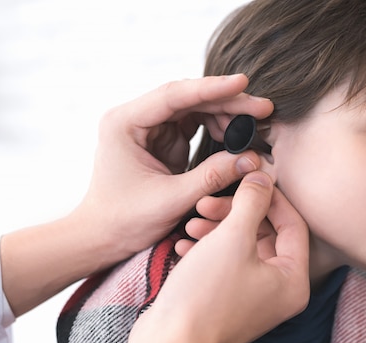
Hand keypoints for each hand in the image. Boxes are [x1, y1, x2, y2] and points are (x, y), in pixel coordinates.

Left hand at [74, 74, 274, 258]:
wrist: (103, 237)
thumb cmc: (125, 221)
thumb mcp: (171, 200)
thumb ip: (211, 177)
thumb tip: (251, 159)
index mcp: (125, 123)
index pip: (173, 95)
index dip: (211, 88)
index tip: (243, 83)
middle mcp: (135, 118)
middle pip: (187, 98)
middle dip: (226, 103)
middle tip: (263, 109)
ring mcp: (149, 128)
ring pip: (193, 109)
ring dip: (224, 115)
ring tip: (252, 128)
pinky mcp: (161, 140)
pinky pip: (194, 125)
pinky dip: (217, 129)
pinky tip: (235, 138)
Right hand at [101, 171, 308, 342]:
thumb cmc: (204, 298)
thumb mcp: (232, 238)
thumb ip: (252, 202)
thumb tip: (262, 178)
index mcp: (293, 280)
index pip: (293, 224)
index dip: (269, 197)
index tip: (248, 180)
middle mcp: (279, 292)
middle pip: (265, 234)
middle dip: (235, 214)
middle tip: (208, 203)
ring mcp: (254, 298)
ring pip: (241, 247)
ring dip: (217, 229)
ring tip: (191, 221)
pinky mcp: (229, 301)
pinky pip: (225, 264)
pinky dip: (207, 249)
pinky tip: (185, 243)